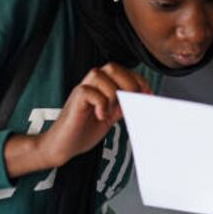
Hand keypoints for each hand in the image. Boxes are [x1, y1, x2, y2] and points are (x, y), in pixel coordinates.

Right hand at [4, 63, 150, 178]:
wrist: (63, 146)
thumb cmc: (84, 132)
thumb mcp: (110, 117)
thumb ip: (122, 106)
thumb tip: (142, 99)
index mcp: (102, 87)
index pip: (123, 72)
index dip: (138, 80)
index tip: (148, 94)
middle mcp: (92, 85)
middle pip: (111, 67)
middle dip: (128, 81)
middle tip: (132, 99)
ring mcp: (82, 91)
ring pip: (99, 74)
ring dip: (112, 91)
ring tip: (112, 110)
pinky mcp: (75, 100)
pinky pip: (88, 91)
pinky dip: (100, 103)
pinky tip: (101, 116)